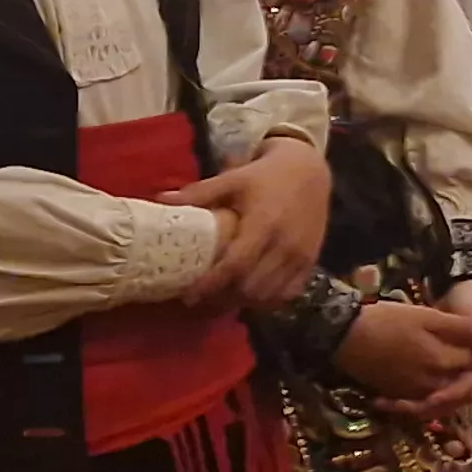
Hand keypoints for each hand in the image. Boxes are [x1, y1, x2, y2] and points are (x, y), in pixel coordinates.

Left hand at [178, 137, 331, 307]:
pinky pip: (289, 293)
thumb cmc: (267, 175)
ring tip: (224, 298)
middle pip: (250, 288)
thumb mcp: (234, 179)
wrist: (311, 170)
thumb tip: (160, 200)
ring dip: (245, 301)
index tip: (188, 296)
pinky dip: (268, 299)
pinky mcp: (311, 261)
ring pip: (269, 295)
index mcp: (263, 223)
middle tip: (203, 298)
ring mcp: (301, 255)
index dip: (210, 285)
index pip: (235, 265)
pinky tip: (252, 294)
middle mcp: (285, 244)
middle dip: (224, 298)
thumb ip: (199, 193)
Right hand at [338, 300, 471, 415]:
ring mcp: (414, 393)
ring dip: (460, 388)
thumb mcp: (428, 317)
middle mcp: (432, 383)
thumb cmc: (387, 320)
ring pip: (447, 397)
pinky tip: (439, 383)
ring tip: (467, 371)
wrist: (343, 335)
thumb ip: (464, 329)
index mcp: (442, 361)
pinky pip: (425, 404)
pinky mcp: (398, 396)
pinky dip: (435, 397)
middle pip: (467, 385)